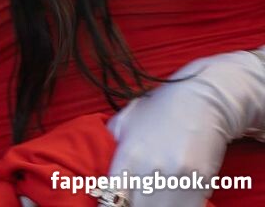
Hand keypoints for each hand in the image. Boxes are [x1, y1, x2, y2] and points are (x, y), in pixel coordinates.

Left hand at [106, 48, 264, 205]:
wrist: (200, 102)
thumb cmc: (157, 111)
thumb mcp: (124, 122)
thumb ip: (109, 148)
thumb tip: (96, 174)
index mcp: (128, 153)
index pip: (113, 196)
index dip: (111, 203)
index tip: (112, 201)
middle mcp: (151, 167)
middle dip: (131, 206)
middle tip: (129, 201)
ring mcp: (177, 177)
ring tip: (150, 199)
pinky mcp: (200, 183)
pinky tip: (170, 199)